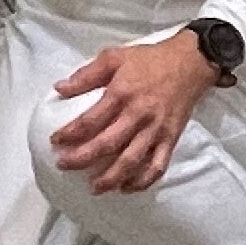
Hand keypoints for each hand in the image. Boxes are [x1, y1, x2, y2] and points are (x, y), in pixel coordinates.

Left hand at [46, 34, 220, 194]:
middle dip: (83, 159)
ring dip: (111, 178)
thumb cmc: (149, 59)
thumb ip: (86, 74)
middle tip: (63, 165)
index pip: (90, 120)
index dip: (70, 133)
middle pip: (107, 144)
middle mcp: (138, 114)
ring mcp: (156, 129)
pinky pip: (158, 166)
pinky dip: (143, 181)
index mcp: (121, 93)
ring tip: (94, 188)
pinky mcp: (171, 138)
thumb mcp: (114, 57)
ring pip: (132, 161)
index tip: (55, 141)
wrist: (190, 62)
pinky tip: (127, 188)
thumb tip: (60, 88)